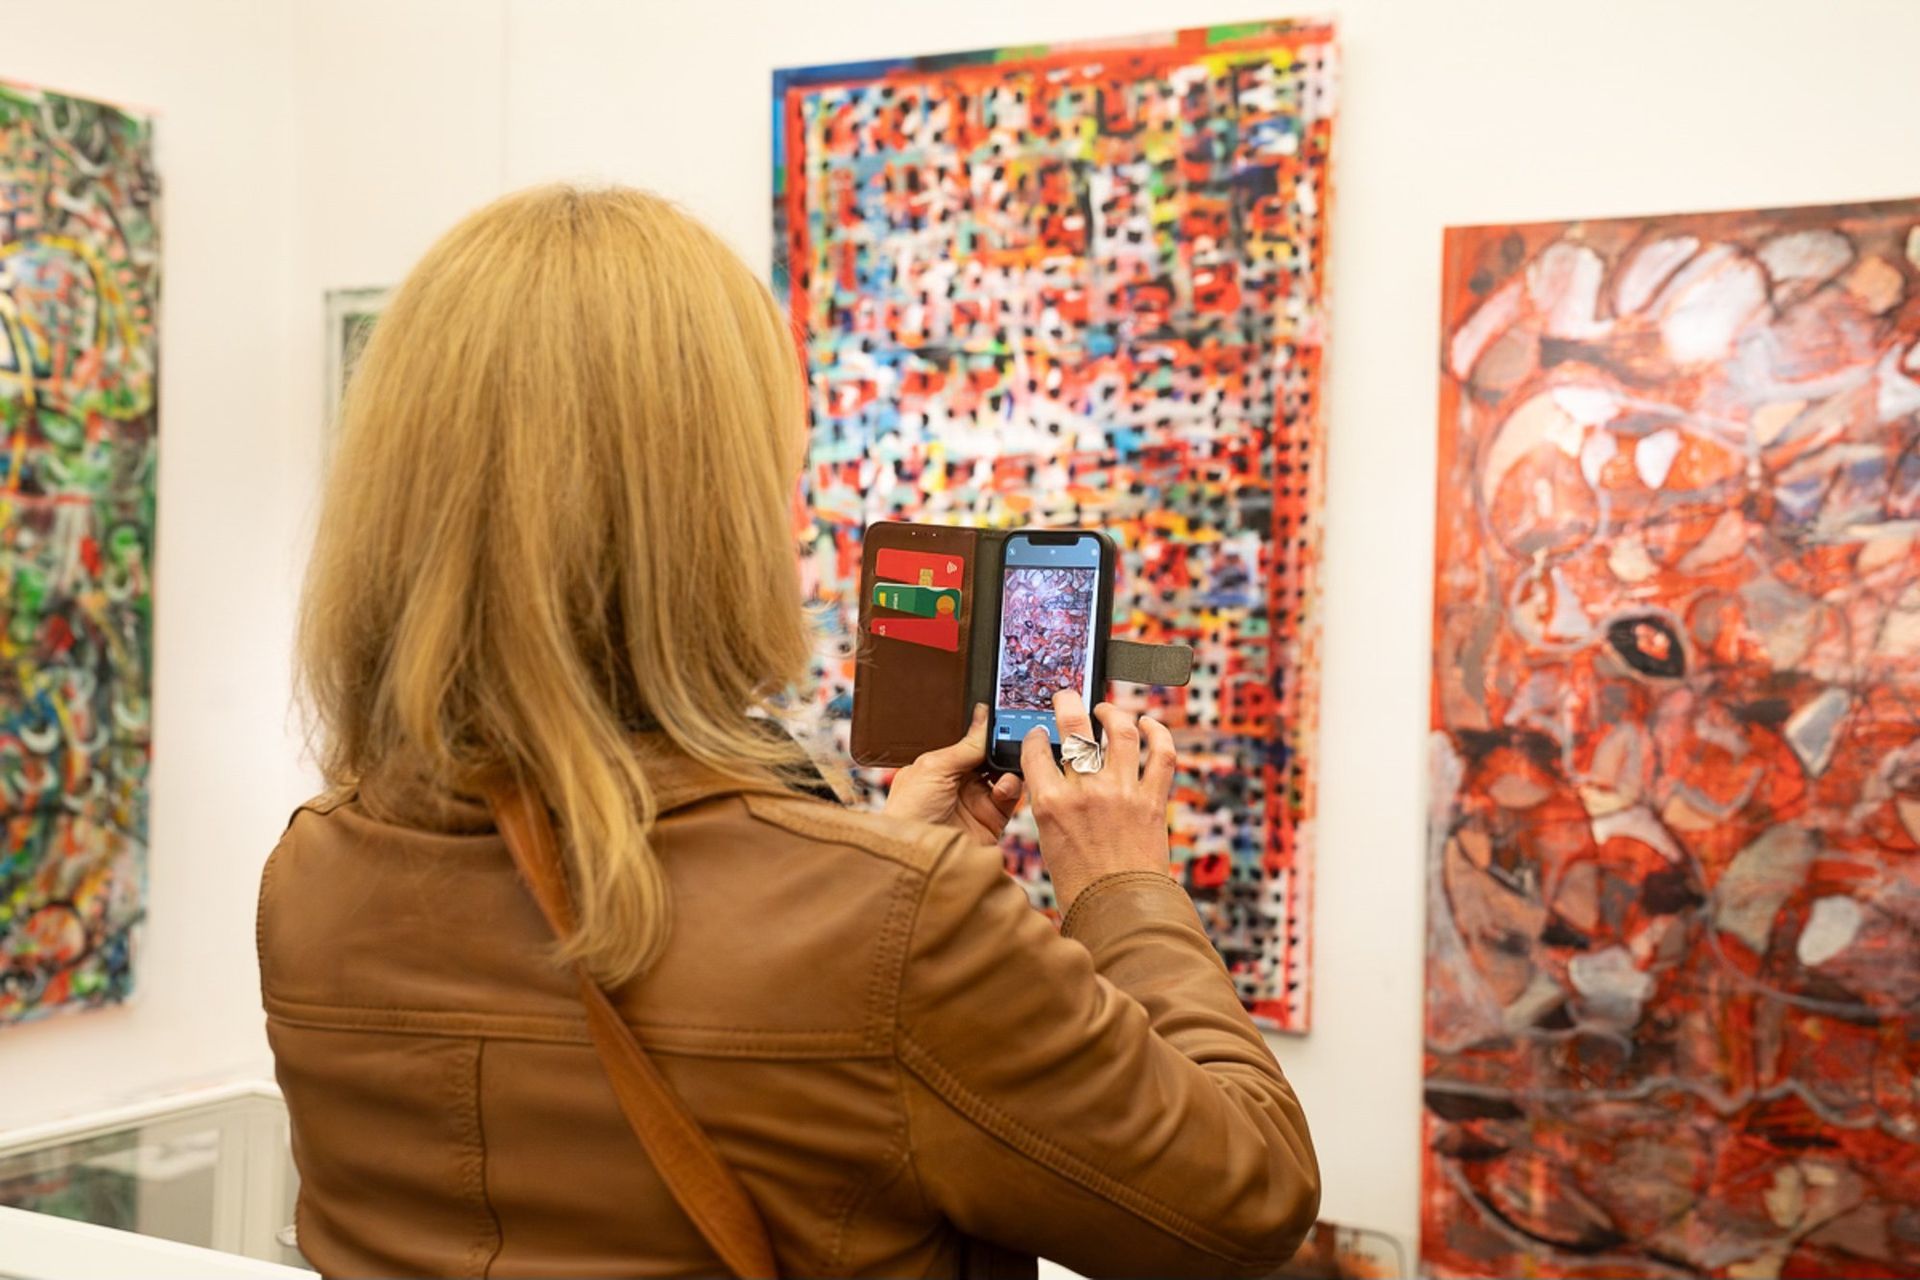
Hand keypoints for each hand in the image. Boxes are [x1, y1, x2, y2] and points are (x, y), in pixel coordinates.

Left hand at [884, 704, 1024, 844]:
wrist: (916, 854)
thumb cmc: (909, 812)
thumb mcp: (934, 767)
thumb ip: (965, 746)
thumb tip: (983, 717)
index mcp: (943, 765)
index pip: (972, 743)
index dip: (988, 732)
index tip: (1004, 717)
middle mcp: (961, 782)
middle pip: (993, 758)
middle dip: (1004, 748)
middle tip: (1014, 738)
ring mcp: (977, 801)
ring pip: (1006, 775)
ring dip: (1010, 767)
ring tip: (1007, 765)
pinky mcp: (992, 820)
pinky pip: (1011, 798)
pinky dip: (1013, 788)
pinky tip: (1004, 787)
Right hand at [1022, 690, 1175, 912]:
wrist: (1120, 910)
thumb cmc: (1080, 884)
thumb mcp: (1049, 840)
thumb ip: (1051, 803)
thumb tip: (1057, 776)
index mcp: (1051, 804)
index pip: (1035, 750)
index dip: (1035, 736)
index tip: (1039, 733)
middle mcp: (1086, 791)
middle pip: (1073, 728)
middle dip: (1067, 703)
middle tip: (1065, 697)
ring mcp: (1122, 792)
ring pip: (1119, 731)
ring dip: (1111, 712)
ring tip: (1106, 710)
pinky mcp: (1153, 799)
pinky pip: (1161, 754)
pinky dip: (1157, 732)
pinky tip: (1149, 723)